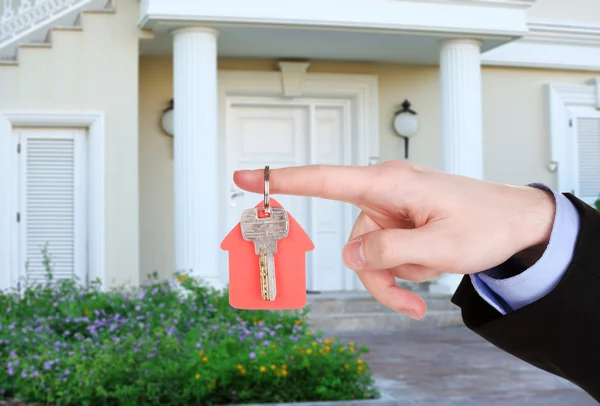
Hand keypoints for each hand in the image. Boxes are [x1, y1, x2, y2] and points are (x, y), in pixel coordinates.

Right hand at [233, 161, 554, 318]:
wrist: (515, 221)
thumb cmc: (486, 222)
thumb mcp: (441, 246)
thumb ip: (389, 251)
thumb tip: (351, 254)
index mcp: (388, 183)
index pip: (323, 179)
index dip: (282, 179)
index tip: (248, 176)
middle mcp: (383, 193)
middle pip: (352, 243)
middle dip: (378, 275)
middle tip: (409, 298)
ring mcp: (389, 209)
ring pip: (368, 257)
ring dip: (395, 277)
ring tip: (429, 278)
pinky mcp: (396, 223)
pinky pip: (383, 257)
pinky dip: (402, 272)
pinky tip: (428, 271)